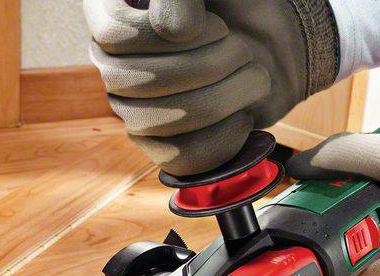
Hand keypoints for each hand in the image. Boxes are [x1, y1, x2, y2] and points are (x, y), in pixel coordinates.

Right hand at [84, 0, 339, 175]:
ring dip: (224, 97)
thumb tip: (177, 30)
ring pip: (161, 123)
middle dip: (208, 65)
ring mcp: (135, 109)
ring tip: (253, 77)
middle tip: (242, 48)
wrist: (268, 39)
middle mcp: (114, 65)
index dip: (162, 34)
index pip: (114, 35)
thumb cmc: (234, 5)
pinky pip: (180, 157)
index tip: (210, 23)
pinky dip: (224, 137)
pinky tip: (243, 114)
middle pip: (139, 83)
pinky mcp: (163, 145)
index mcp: (112, 17)